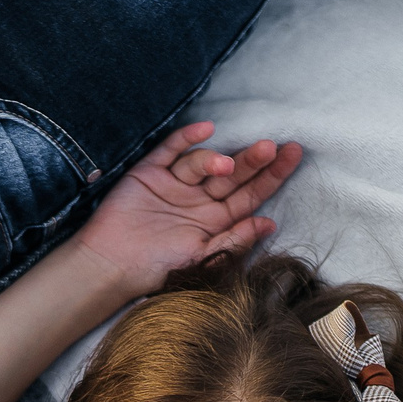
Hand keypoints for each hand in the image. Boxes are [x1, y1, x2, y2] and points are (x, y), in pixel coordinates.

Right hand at [72, 123, 303, 297]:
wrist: (110, 267)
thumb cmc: (157, 271)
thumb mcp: (202, 261)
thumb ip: (233, 241)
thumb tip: (269, 223)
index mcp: (216, 221)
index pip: (250, 194)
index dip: (272, 176)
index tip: (292, 156)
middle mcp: (199, 199)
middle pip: (233, 175)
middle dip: (253, 161)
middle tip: (273, 147)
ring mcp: (175, 184)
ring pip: (202, 164)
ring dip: (216, 160)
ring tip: (226, 166)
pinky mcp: (150, 173)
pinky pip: (170, 151)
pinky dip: (186, 140)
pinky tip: (205, 130)